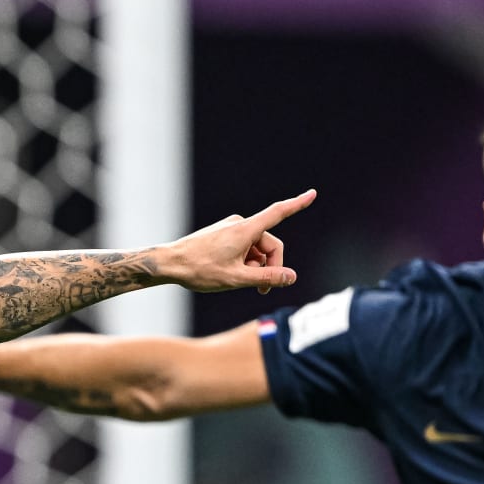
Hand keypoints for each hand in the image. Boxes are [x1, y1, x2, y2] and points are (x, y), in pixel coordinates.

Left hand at [155, 190, 315, 293]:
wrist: (170, 264)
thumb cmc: (200, 270)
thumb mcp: (237, 279)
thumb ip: (267, 279)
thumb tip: (291, 277)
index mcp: (245, 230)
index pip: (278, 213)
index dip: (297, 204)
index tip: (313, 193)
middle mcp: (240, 225)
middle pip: (270, 244)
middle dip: (270, 266)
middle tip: (261, 290)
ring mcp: (231, 229)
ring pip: (257, 249)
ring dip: (256, 266)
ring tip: (239, 281)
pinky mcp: (224, 235)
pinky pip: (245, 248)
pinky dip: (245, 261)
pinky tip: (231, 273)